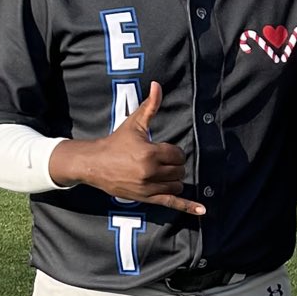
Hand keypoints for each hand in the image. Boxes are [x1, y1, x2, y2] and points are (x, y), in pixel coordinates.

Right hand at [52, 82, 204, 214]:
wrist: (95, 163)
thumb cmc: (116, 142)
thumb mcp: (134, 123)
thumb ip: (150, 106)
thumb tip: (157, 85)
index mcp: (150, 153)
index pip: (178, 155)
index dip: (175, 153)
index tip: (165, 151)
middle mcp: (150, 172)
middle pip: (179, 170)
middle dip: (175, 165)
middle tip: (162, 161)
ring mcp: (148, 187)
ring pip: (177, 185)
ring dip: (174, 179)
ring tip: (162, 172)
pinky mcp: (146, 198)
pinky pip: (171, 203)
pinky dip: (187, 207)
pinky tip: (202, 211)